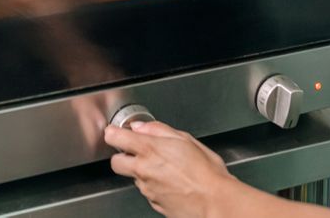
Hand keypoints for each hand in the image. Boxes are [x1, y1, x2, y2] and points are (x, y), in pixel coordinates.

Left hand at [104, 120, 236, 217]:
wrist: (215, 202)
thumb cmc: (206, 172)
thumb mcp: (187, 140)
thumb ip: (160, 130)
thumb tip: (142, 126)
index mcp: (149, 149)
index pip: (114, 137)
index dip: (114, 133)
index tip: (118, 132)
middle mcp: (143, 170)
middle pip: (116, 162)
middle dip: (123, 156)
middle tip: (137, 152)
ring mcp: (147, 189)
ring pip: (134, 177)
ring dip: (143, 171)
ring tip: (166, 168)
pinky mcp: (153, 203)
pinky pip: (148, 191)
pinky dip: (155, 185)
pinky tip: (172, 182)